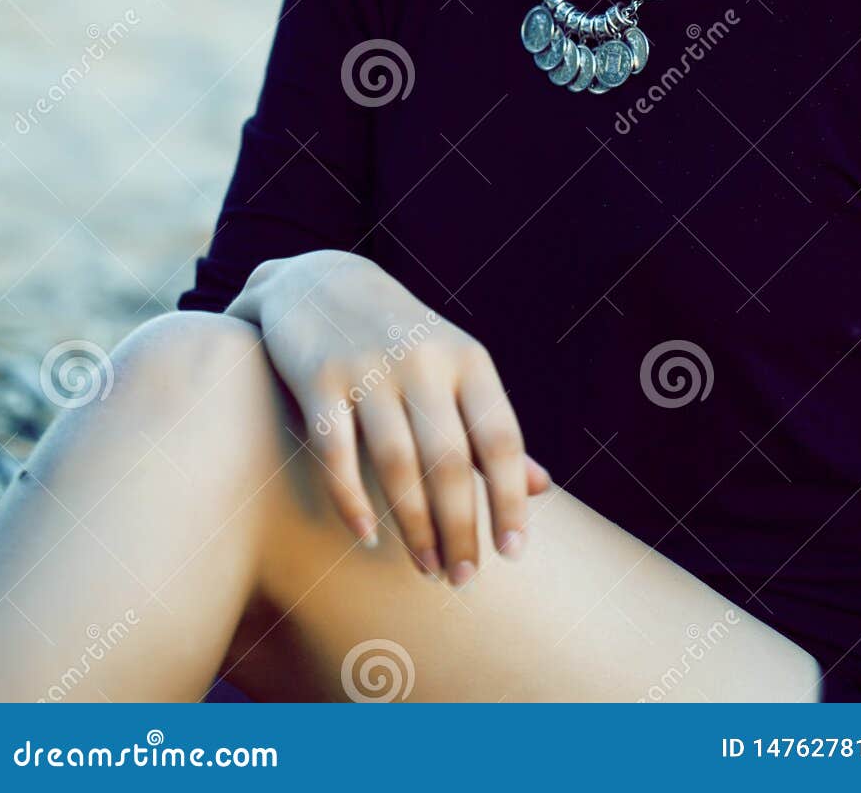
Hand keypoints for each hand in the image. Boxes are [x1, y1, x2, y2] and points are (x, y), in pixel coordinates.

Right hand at [227, 250, 550, 582]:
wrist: (321, 280)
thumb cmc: (403, 340)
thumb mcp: (455, 369)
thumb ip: (491, 428)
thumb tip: (542, 489)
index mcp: (467, 358)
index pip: (500, 439)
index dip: (510, 501)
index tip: (513, 554)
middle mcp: (422, 360)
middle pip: (450, 462)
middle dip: (461, 529)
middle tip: (463, 579)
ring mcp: (368, 367)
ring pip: (396, 463)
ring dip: (414, 527)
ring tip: (428, 569)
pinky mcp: (318, 378)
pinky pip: (336, 454)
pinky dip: (352, 503)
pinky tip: (367, 538)